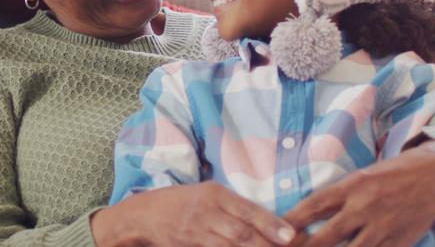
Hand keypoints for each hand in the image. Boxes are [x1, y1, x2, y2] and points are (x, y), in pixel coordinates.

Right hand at [91, 182, 295, 246]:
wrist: (142, 214)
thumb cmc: (181, 202)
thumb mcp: (206, 194)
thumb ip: (233, 207)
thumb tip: (269, 222)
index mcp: (214, 193)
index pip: (248, 210)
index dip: (271, 224)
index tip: (292, 235)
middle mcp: (206, 211)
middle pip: (241, 232)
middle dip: (266, 243)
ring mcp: (195, 231)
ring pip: (230, 245)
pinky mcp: (187, 245)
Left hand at [284, 140, 434, 245]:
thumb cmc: (391, 174)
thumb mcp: (361, 176)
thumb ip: (338, 195)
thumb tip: (306, 213)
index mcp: (352, 187)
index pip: (313, 206)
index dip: (292, 221)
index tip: (275, 231)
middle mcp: (364, 208)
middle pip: (325, 237)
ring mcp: (382, 229)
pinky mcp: (399, 243)